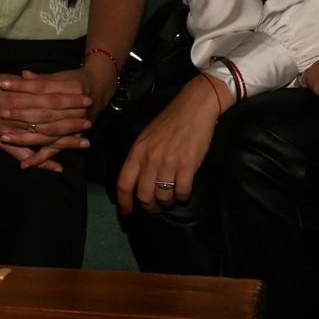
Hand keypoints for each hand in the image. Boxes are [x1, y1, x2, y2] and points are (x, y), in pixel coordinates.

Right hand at [0, 70, 88, 172]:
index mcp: (22, 96)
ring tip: (83, 144)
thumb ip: (31, 82)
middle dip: (72, 121)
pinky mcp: (4, 142)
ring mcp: (12, 131)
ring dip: (64, 142)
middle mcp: (18, 114)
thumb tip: (50, 80)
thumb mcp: (13, 79)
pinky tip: (58, 167)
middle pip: (51, 119)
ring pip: (43, 138)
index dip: (70, 101)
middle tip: (90, 123)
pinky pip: (25, 155)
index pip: (53, 99)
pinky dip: (41, 162)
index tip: (86, 100)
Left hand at [115, 75, 218, 213]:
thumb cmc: (170, 122)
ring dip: (168, 202)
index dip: (124, 202)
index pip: (123, 183)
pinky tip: (185, 190)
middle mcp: (150, 158)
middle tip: (156, 208)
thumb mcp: (147, 138)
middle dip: (150, 207)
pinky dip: (183, 196)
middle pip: (143, 196)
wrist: (194, 107)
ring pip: (163, 197)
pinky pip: (183, 192)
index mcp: (137, 151)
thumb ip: (140, 158)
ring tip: (172, 198)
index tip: (128, 212)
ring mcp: (168, 162)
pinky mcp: (187, 165)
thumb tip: (136, 182)